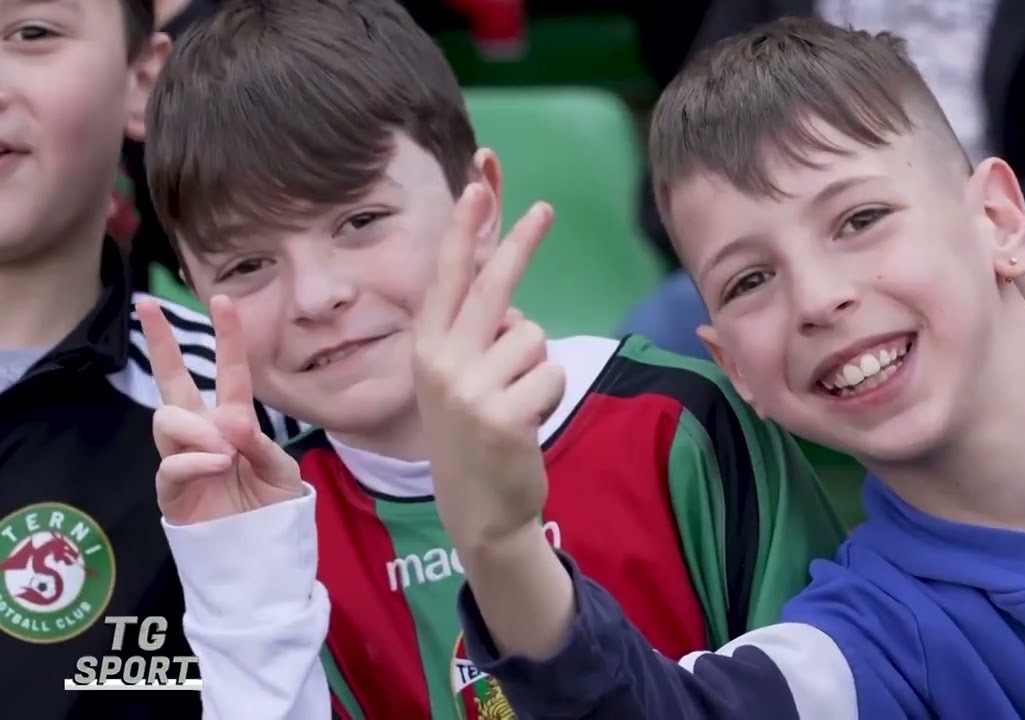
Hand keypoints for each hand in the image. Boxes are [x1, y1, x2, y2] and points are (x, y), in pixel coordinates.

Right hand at [137, 295, 302, 524]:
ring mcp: (183, 457)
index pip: (229, 372)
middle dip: (160, 342)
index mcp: (234, 421)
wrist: (260, 552)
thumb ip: (261, 445)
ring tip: (226, 452)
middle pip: (173, 381)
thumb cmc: (272, 508)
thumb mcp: (284, 472)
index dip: (228, 337)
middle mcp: (204, 432)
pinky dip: (195, 460)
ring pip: (167, 418)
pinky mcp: (170, 488)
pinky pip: (171, 462)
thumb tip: (230, 423)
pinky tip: (218, 464)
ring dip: (197, 429)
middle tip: (147, 306)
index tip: (222, 299)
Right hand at [412, 184, 563, 552]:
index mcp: (427, 347)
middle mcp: (441, 362)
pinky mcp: (503, 414)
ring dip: (537, 365)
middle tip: (546, 209)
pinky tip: (527, 423)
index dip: (463, 232)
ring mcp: (470, 389)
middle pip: (492, 288)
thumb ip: (474, 333)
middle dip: (519, 244)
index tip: (475, 187)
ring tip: (516, 401)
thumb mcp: (456, 378)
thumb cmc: (473, 433)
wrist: (478, 508)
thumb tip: (502, 288)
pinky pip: (552, 373)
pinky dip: (550, 395)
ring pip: (533, 337)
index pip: (448, 278)